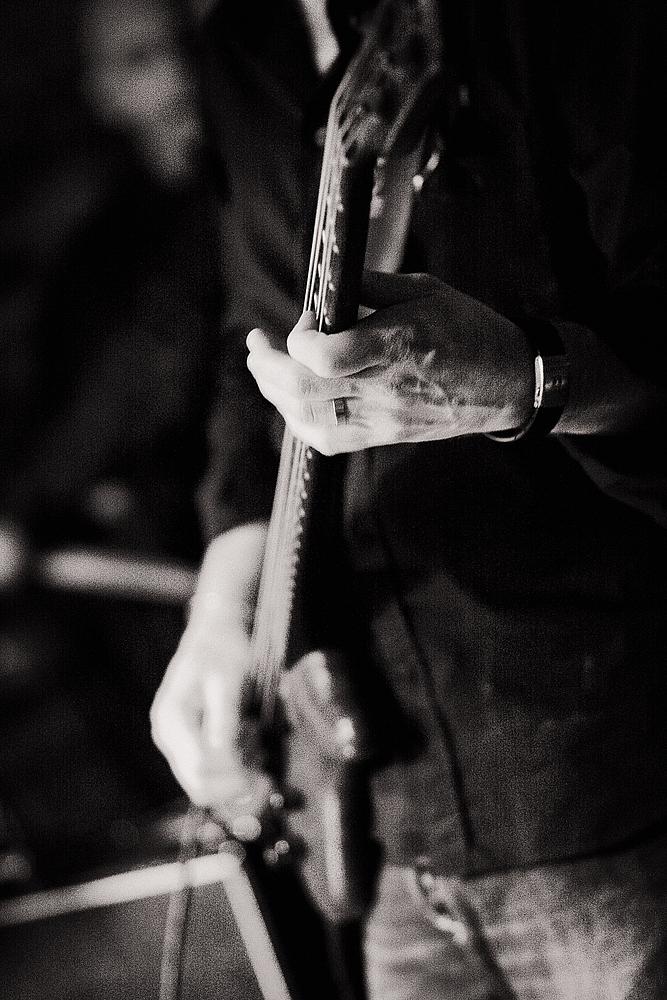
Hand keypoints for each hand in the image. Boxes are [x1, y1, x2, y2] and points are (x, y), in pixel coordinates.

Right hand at [150, 523, 273, 831]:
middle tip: (270, 783)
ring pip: (206, 782)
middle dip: (235, 789)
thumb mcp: (228, 680)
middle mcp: (169, 737)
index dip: (231, 783)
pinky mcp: (194, 742)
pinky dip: (236, 771)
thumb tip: (224, 760)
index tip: (264, 782)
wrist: (217, 630)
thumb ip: (224, 720)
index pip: (198, 769)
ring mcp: (179, 742)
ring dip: (237, 782)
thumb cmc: (224, 649)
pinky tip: (256, 754)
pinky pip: (214, 770)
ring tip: (264, 764)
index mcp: (171, 721)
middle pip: (199, 784)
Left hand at [246, 271, 533, 454]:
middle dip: (266, 366)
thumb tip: (326, 281)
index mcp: (396, 345)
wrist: (508, 383)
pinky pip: (328, 440)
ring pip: (307, 419)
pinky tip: (293, 402)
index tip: (307, 319)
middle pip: (302, 389)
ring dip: (275, 393)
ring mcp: (383, 418)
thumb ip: (370, 285)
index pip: (324, 356)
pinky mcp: (384, 435)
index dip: (298, 338)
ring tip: (265, 370)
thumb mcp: (424, 289)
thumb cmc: (470, 329)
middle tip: (256, 345)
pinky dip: (299, 422)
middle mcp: (385, 387)